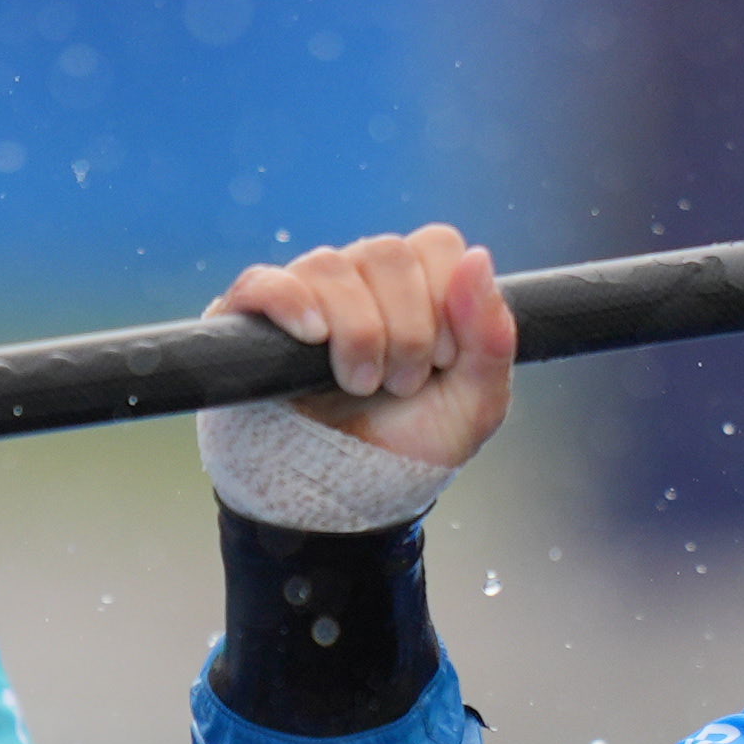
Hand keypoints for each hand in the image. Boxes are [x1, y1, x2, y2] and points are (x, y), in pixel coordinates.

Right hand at [213, 223, 518, 476]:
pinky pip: (264, 282)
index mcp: (415, 288)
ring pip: (331, 266)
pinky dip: (291, 303)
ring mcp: (305, 294)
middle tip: (400, 384)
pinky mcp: (252, 319)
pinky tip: (314, 337)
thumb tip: (479, 258)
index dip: (447, 299)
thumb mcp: (474, 405)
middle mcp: (360, 279)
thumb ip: (491, 337)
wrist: (345, 499)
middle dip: (407, 329)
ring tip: (359, 385)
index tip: (444, 360)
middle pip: (387, 253)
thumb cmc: (408, 447)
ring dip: (358, 333)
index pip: (436, 245)